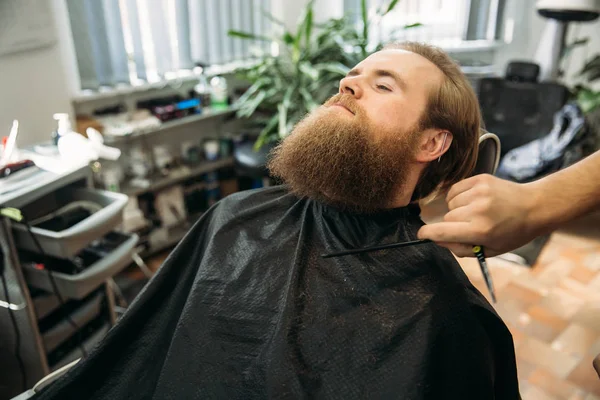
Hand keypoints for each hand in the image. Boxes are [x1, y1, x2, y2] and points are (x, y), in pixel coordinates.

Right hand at [417, 174, 540, 256]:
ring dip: (457, 210)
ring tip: (475, 213)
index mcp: (481, 230)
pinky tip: (472, 201)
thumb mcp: (490, 249)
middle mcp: (478, 210)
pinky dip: (459, 197)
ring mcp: (479, 192)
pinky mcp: (480, 179)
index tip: (421, 234)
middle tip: (469, 227)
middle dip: (453, 225)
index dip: (428, 234)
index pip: (443, 231)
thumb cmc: (513, 232)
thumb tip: (437, 239)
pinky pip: (455, 190)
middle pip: (447, 218)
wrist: (536, 206)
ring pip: (450, 204)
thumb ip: (461, 248)